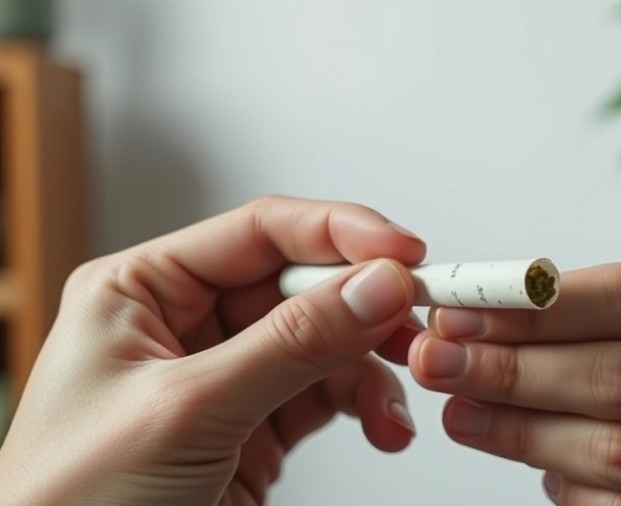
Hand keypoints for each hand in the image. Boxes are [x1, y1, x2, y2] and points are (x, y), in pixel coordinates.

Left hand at [0, 196, 425, 504]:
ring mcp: (225, 376)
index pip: (258, 233)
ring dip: (370, 369)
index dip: (338, 233)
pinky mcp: (255, 425)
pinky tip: (382, 425)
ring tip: (393, 403)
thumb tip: (374, 286)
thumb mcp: (187, 410)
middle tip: (413, 323)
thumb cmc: (72, 504)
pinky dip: (364, 406)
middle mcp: (187, 325)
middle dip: (363, 308)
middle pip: (302, 287)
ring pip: (325, 343)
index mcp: (143, 290)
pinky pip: (327, 394)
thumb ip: (290, 343)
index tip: (402, 250)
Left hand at [410, 263, 620, 504]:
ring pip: (614, 452)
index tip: (457, 308)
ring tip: (462, 412)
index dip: (530, 305)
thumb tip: (503, 320)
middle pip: (614, 373)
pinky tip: (541, 471)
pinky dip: (573, 492)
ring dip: (521, 433)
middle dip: (508, 369)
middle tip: (436, 361)